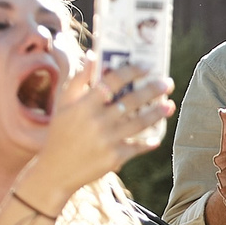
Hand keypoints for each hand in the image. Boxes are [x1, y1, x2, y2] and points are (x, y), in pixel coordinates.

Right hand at [17, 52, 171, 211]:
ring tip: (170, 106)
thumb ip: (78, 79)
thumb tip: (93, 54)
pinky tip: (156, 138)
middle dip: (152, 90)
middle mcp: (97, 121)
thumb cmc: (60, 132)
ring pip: (139, 123)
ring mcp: (107, 140)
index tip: (146, 66)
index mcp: (84, 105)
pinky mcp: (114, 158)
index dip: (131, 71)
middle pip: (131, 101)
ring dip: (157, 113)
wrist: (56, 170)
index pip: (112, 81)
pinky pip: (137, 147)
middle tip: (167, 83)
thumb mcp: (63, 104)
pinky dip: (148, 143)